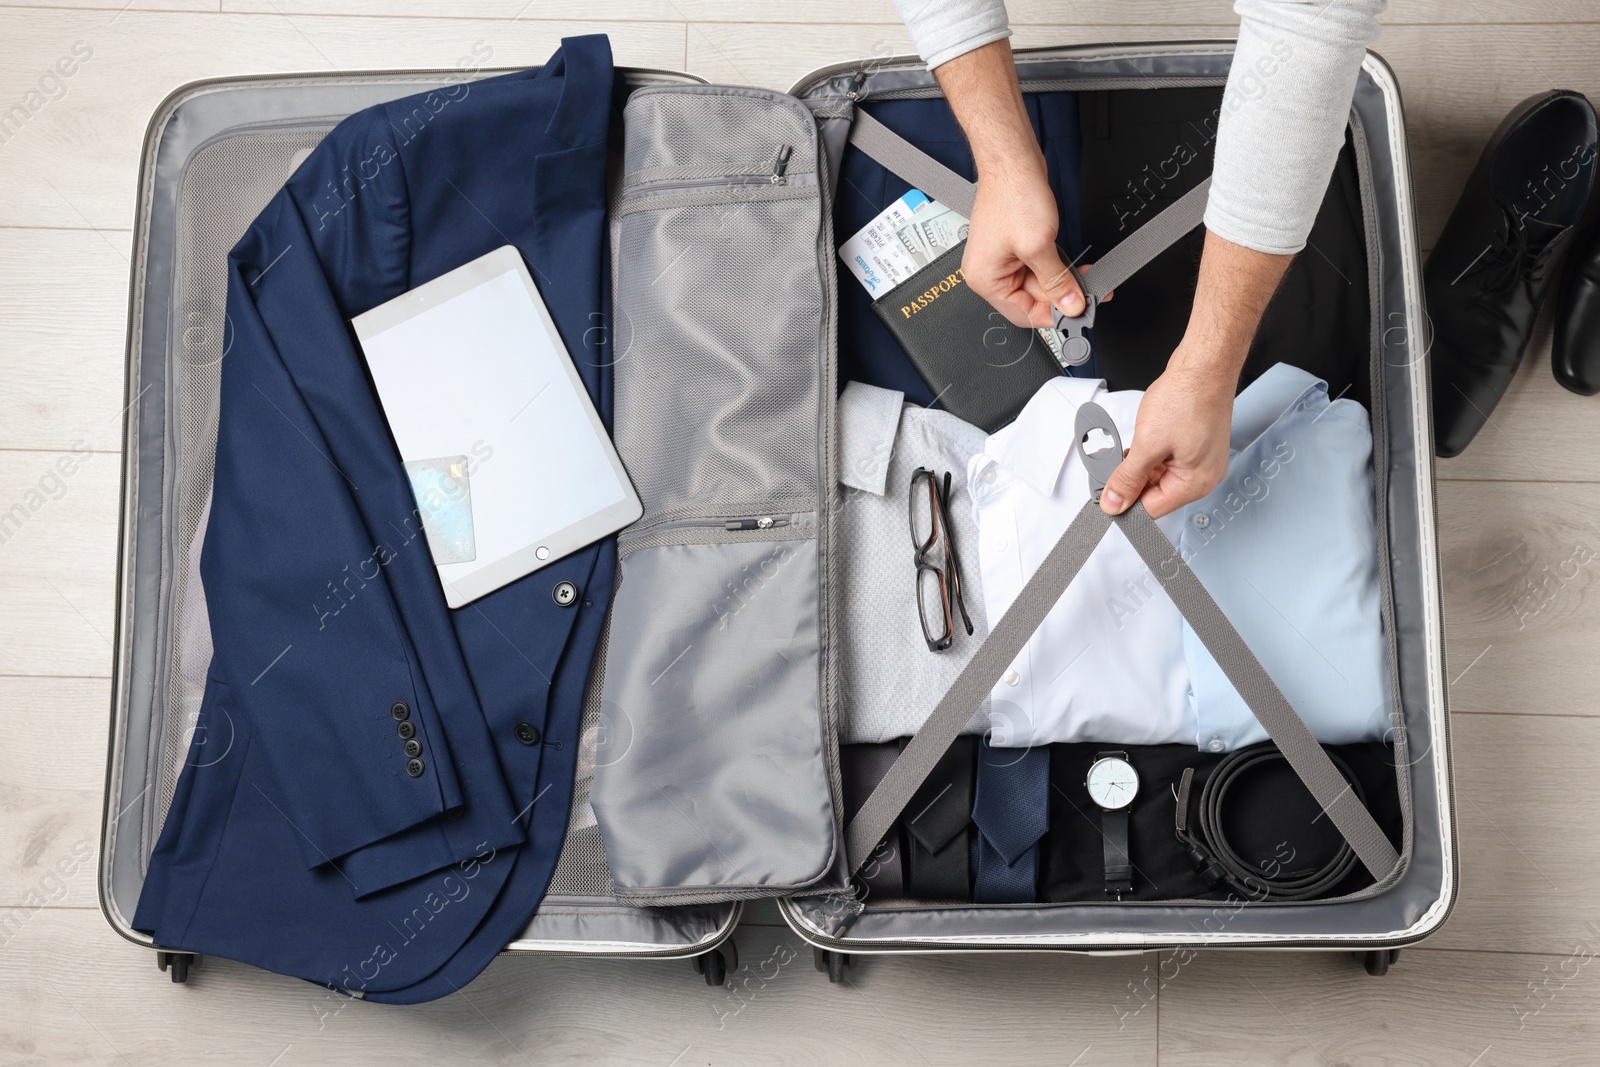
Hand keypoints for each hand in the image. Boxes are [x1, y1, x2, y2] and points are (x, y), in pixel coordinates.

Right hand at [929, 41, 1089, 329]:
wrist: (1012, 160)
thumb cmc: (1012, 195)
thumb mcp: (1039, 246)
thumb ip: (1056, 282)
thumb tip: (1070, 305)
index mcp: (985, 279)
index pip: (1022, 314)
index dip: (1052, 315)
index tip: (1076, 312)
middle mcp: (989, 272)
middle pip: (1031, 300)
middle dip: (1061, 296)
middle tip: (1088, 293)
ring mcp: (1002, 258)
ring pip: (1038, 284)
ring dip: (1062, 281)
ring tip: (1084, 275)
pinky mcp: (1015, 245)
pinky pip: (1037, 267)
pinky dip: (1056, 267)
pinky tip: (1073, 264)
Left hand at [1099, 354, 1234, 518]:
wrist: (1204, 365)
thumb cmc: (1188, 397)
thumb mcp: (1147, 444)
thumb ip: (1127, 478)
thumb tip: (1114, 503)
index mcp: (1196, 483)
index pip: (1152, 510)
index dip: (1125, 504)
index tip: (1105, 497)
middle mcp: (1202, 475)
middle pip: (1155, 494)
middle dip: (1130, 482)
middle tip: (1109, 468)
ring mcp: (1199, 459)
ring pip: (1157, 476)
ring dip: (1137, 467)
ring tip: (1124, 450)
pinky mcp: (1193, 445)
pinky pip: (1164, 460)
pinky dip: (1147, 455)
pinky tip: (1137, 444)